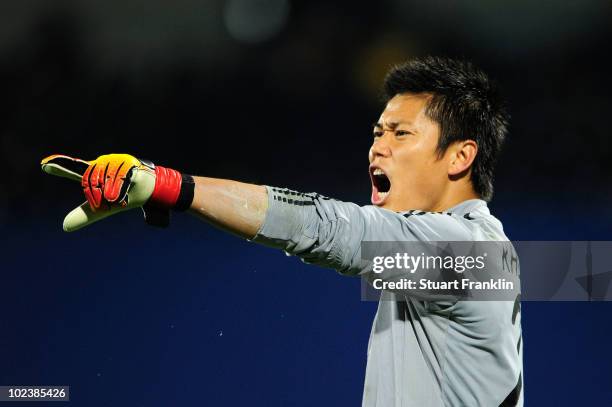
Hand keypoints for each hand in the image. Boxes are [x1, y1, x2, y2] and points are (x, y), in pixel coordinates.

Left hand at [41, 153, 191, 230]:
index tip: (44, 166)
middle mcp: (103, 164)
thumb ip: (84, 214)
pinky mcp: (130, 165)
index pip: (74, 170)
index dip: (59, 168)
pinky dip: (121, 191)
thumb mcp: (103, 208)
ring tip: (118, 197)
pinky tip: (124, 194)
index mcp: (94, 173)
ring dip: (111, 194)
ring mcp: (117, 163)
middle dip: (97, 195)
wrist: (151, 190)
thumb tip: (64, 226)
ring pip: (106, 182)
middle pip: (90, 180)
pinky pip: (121, 180)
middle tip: (108, 200)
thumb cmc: (125, 196)